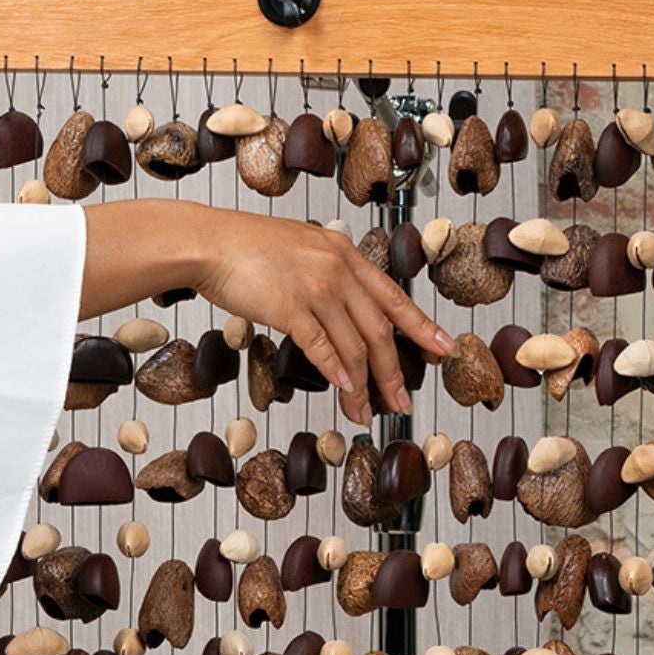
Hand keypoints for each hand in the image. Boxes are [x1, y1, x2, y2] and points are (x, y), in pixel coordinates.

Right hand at [195, 210, 454, 427]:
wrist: (209, 241)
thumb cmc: (246, 247)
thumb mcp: (302, 246)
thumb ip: (327, 268)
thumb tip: (342, 297)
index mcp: (344, 254)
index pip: (394, 297)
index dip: (422, 326)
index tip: (444, 347)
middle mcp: (338, 269)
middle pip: (379, 330)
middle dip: (393, 372)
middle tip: (402, 401)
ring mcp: (315, 288)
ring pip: (353, 347)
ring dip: (361, 386)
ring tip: (363, 412)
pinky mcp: (289, 308)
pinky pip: (321, 348)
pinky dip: (335, 373)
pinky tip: (343, 390)